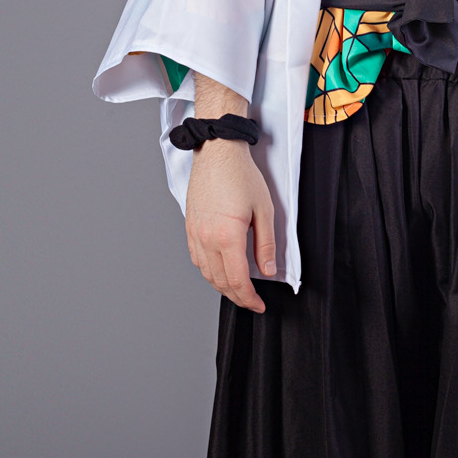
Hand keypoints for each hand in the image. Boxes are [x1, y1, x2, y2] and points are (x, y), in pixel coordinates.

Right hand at [184, 140, 276, 312]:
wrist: (217, 153)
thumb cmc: (241, 175)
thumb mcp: (264, 210)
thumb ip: (266, 244)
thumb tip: (267, 270)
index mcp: (227, 236)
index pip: (238, 280)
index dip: (249, 298)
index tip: (259, 304)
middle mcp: (207, 238)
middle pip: (220, 281)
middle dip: (237, 297)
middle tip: (251, 301)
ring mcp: (195, 233)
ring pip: (206, 273)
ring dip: (222, 286)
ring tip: (237, 290)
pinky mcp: (190, 226)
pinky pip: (197, 259)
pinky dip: (209, 271)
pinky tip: (219, 271)